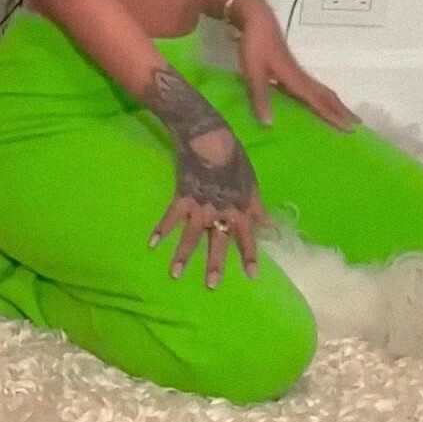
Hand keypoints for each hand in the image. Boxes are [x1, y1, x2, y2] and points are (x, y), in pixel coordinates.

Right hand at [148, 115, 273, 287]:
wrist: (209, 135)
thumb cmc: (234, 155)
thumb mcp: (251, 181)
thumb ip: (257, 207)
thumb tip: (270, 226)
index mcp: (241, 206)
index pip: (247, 236)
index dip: (250, 255)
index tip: (252, 276)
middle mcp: (222, 210)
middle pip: (218, 241)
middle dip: (215, 264)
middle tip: (212, 286)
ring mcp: (201, 205)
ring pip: (192, 235)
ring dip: (183, 255)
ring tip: (175, 274)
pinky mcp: (182, 196)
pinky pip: (171, 217)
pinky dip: (161, 230)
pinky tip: (152, 244)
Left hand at [232, 0, 359, 131]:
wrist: (257, 19)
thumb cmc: (255, 46)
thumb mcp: (254, 73)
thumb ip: (261, 98)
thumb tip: (270, 125)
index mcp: (295, 79)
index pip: (318, 101)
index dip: (333, 116)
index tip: (350, 128)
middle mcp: (300, 77)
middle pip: (325, 95)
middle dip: (341, 110)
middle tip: (357, 124)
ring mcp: (297, 71)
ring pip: (320, 90)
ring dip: (333, 103)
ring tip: (344, 115)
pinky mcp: (291, 68)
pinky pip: (311, 86)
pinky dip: (320, 96)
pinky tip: (316, 101)